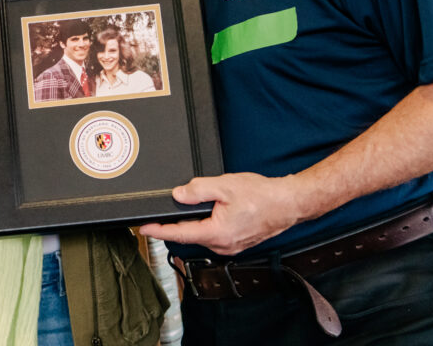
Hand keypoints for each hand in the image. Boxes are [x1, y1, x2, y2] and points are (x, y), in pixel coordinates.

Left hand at [137, 172, 310, 255]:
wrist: (288, 203)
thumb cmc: (262, 196)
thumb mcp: (225, 186)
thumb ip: (198, 190)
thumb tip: (178, 195)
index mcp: (217, 234)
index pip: (179, 234)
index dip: (158, 231)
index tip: (143, 229)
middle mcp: (223, 246)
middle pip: (190, 234)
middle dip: (176, 223)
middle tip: (161, 213)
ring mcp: (230, 247)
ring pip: (202, 234)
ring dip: (194, 222)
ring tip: (192, 207)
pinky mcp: (237, 243)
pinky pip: (214, 234)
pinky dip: (207, 223)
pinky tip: (211, 211)